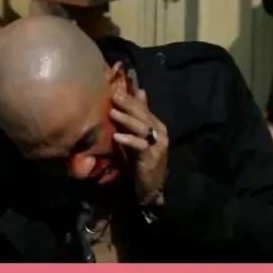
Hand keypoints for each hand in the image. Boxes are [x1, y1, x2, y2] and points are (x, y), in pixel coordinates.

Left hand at [110, 88, 167, 203]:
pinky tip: (117, 137)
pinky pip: (140, 146)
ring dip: (127, 120)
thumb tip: (139, 91)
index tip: (116, 88)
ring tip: (113, 112)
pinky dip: (128, 140)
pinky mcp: (151, 157)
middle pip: (143, 115)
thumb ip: (139, 116)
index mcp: (156, 125)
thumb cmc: (143, 159)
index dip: (131, 98)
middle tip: (114, 94)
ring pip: (142, 128)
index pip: (144, 108)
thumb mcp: (139, 135)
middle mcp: (159, 132)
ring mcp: (157, 145)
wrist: (152, 185)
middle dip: (128, 104)